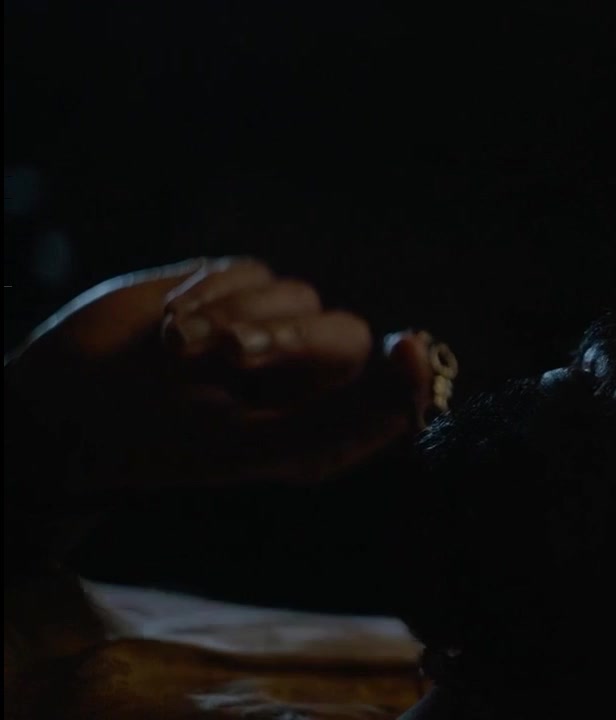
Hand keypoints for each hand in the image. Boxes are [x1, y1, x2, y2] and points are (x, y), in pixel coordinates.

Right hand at [5, 258, 435, 498]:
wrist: (74, 405)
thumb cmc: (169, 441)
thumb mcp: (258, 445)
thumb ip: (343, 418)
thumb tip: (410, 360)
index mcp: (328, 427)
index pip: (395, 393)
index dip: (409, 373)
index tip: (410, 347)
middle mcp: (310, 378)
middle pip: (343, 334)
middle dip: (285, 338)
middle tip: (230, 357)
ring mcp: (273, 328)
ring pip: (295, 294)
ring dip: (234, 319)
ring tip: (179, 356)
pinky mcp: (235, 289)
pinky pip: (249, 270)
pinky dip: (211, 295)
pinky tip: (171, 329)